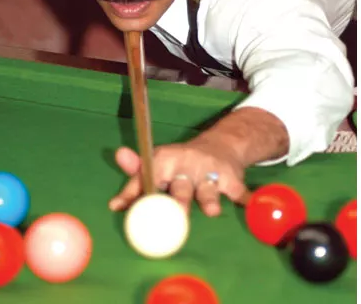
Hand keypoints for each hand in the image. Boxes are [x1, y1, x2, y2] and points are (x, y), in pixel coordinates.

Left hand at [108, 135, 249, 216]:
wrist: (221, 145)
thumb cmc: (181, 163)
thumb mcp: (157, 165)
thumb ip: (136, 182)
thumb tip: (113, 206)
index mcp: (165, 160)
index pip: (147, 176)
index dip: (133, 193)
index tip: (119, 207)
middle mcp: (186, 164)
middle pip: (180, 186)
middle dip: (176, 201)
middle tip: (170, 216)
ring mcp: (210, 171)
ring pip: (208, 189)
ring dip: (209, 200)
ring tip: (210, 212)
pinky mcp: (232, 177)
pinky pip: (237, 191)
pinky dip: (242, 198)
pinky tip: (247, 205)